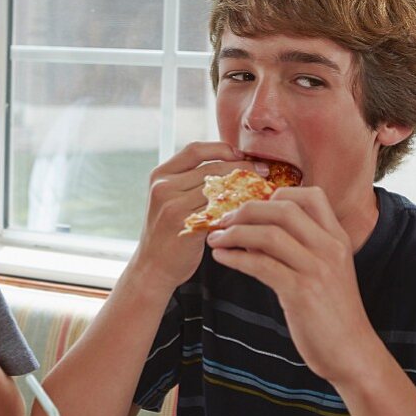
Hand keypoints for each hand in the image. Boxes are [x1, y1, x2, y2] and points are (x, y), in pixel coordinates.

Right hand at [131, 141, 262, 292]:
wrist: (152, 267)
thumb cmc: (167, 231)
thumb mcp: (168, 199)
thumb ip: (189, 181)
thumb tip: (230, 162)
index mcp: (160, 175)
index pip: (195, 149)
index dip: (222, 149)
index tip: (241, 155)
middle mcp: (164, 187)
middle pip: (212, 168)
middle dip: (241, 167)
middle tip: (263, 171)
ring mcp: (173, 207)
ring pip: (219, 190)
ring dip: (244, 189)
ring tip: (260, 190)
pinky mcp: (187, 227)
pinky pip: (220, 212)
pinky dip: (238, 210)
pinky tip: (250, 211)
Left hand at [205, 187, 381, 384]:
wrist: (352, 353)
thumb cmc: (332, 314)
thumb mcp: (324, 272)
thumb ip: (298, 249)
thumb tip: (253, 234)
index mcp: (338, 239)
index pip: (311, 195)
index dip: (277, 193)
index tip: (252, 207)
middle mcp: (330, 248)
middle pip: (283, 208)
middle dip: (246, 210)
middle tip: (223, 220)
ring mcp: (317, 269)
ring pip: (269, 234)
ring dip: (234, 233)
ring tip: (215, 239)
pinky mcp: (301, 292)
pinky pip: (261, 265)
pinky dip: (235, 258)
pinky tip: (221, 258)